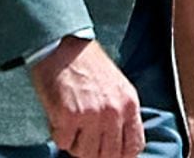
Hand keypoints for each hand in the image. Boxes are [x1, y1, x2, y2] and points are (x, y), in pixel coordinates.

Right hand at [29, 36, 143, 157]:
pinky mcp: (69, 116)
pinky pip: (63, 143)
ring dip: (75, 145)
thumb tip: (119, 145)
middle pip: (108, 156)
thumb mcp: (117, 86)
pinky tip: (60, 116)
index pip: (134, 146)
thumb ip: (121, 113)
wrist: (64, 46)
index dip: (121, 155)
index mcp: (129, 103)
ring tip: (72, 125)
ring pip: (85, 154)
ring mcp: (92, 115)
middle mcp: (113, 111)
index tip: (108, 152)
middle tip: (84, 138)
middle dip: (94, 152)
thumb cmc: (89, 65)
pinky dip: (59, 134)